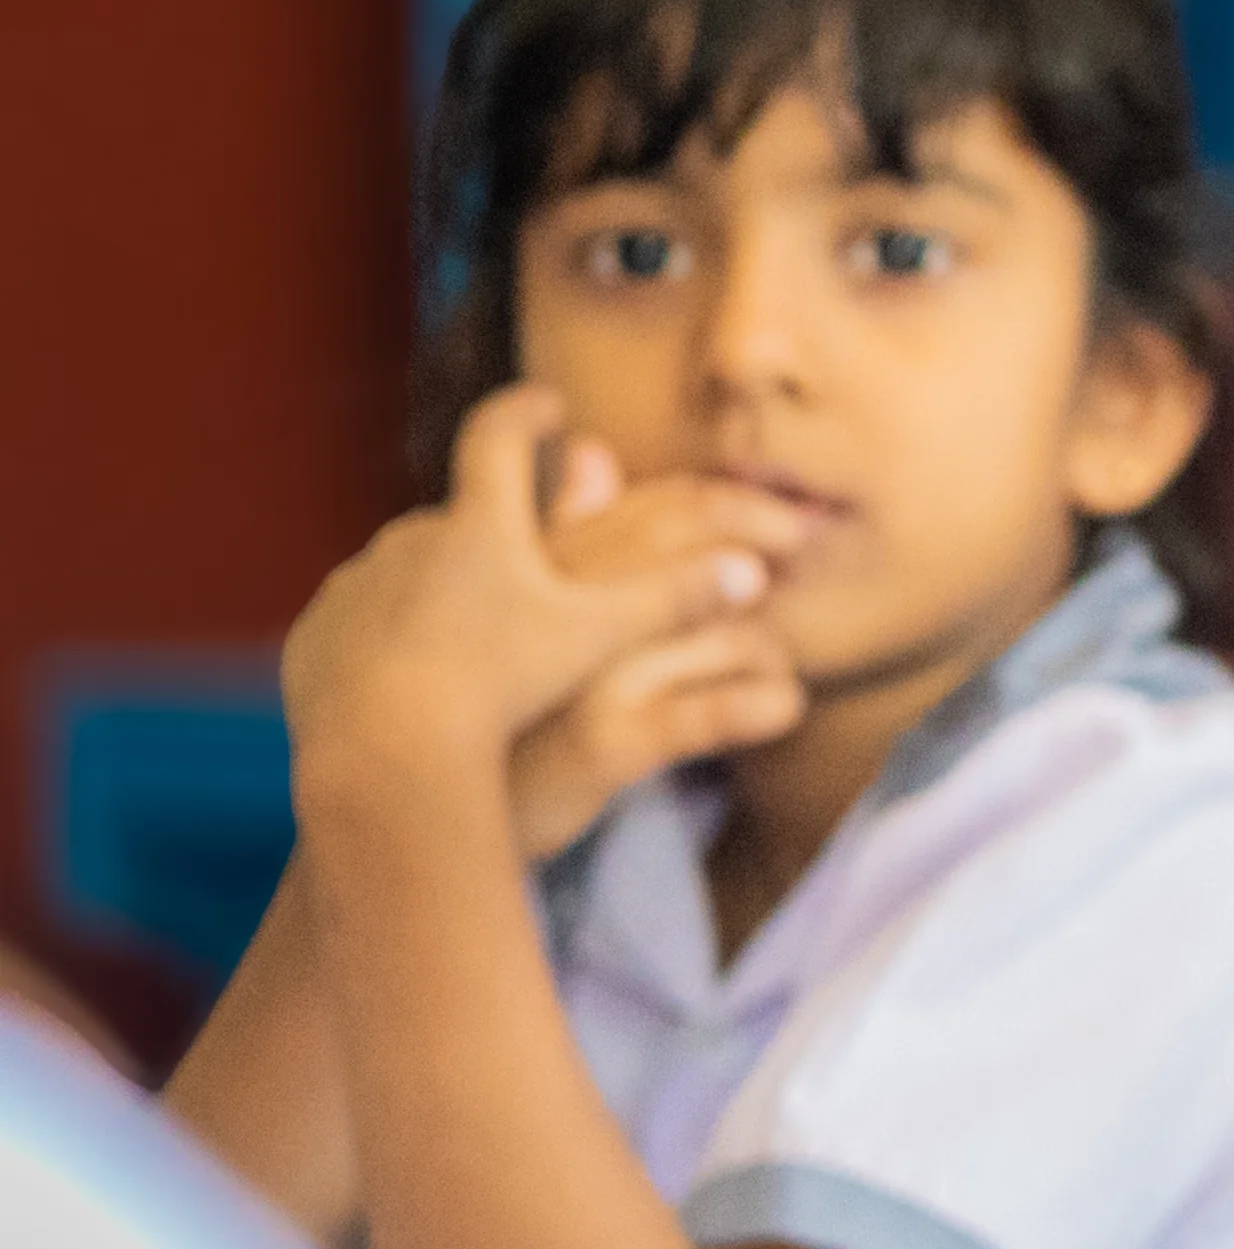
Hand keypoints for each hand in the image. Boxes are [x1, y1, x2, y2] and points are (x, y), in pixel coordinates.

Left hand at [286, 390, 801, 817]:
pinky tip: (410, 679)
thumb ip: (674, 598)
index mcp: (481, 521)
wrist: (383, 755)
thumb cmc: (501, 687)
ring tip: (468, 633)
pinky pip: (357, 624)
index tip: (549, 402)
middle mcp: (408, 538)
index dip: (528, 409)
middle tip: (524, 556)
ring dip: (436, 587)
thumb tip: (755, 569)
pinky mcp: (315, 638)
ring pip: (404, 571)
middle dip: (490, 526)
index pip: (501, 433)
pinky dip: (387, 639)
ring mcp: (354, 587)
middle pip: (456, 512)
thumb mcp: (599, 637)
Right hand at [506, 432, 810, 859]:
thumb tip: (595, 451)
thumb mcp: (516, 605)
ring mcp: (587, 671)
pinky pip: (707, 714)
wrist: (406, 798)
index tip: (791, 517)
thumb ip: (564, 527)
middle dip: (772, 540)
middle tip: (812, 550)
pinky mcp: (602, 740)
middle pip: (699, 545)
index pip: (667, 505)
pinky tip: (784, 707)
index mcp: (551, 561)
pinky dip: (759, 704)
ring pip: (725, 631)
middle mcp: (566, 601)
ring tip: (781, 664)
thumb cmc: (476, 699)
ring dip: (768, 644)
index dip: (742, 503)